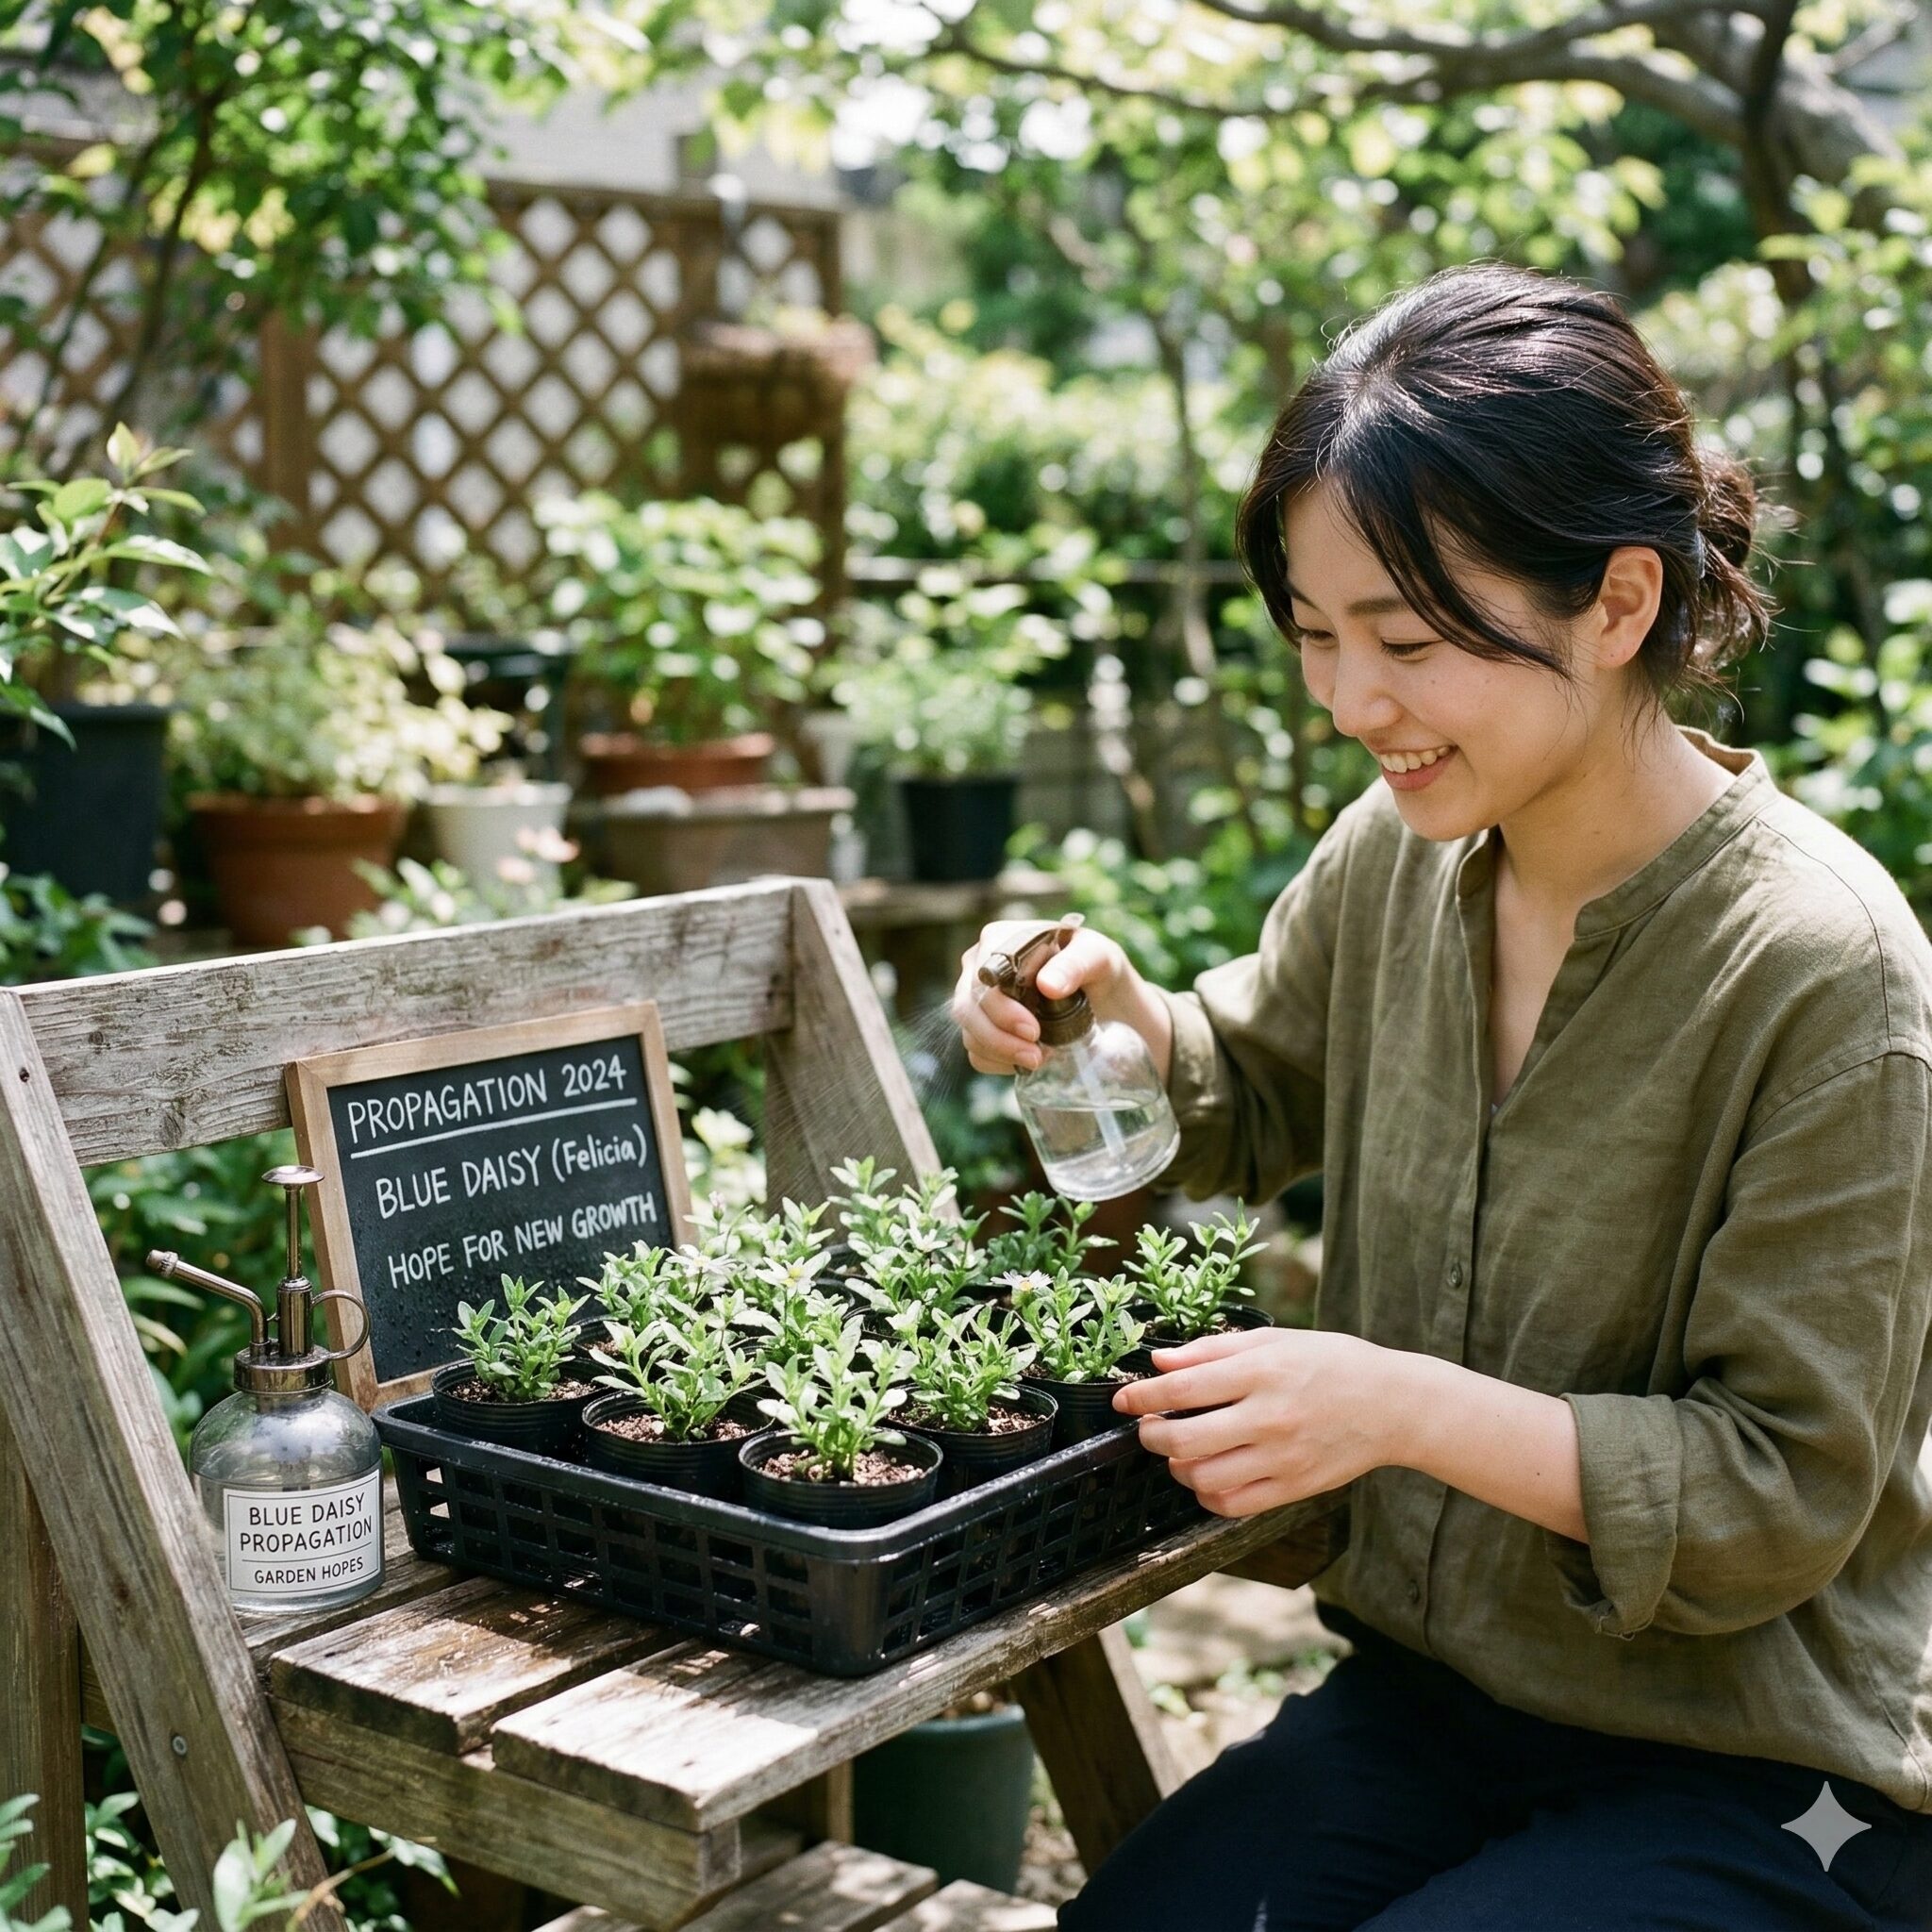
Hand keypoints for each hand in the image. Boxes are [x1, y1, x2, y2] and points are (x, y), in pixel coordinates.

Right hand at [951, 916, 1137, 1076]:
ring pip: (969, 1032)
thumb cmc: (1098, 967)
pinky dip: (997, 1063)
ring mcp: (978, 998)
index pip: (983, 977)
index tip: (1033, 1030)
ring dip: (1000, 1053)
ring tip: (1039, 1059)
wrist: (1106, 997)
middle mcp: (980, 966)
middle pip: (968, 1007)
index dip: (1002, 1009)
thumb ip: (1075, 964)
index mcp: (1001, 939)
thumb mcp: (1098, 957)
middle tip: (1037, 1055)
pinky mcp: (984, 1027)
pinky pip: (975, 1052)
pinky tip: (1025, 1062)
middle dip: (999, 1037)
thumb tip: (1047, 985)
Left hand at [1112, 1326, 1403, 1516]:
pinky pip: (1233, 1504)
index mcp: (1262, 1371)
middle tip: (1148, 1428)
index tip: (1124, 1400)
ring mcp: (1282, 1457)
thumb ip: (1213, 1350)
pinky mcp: (1294, 1487)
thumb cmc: (1330, 1363)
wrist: (1392, 1404)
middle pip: (1185, 1439)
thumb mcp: (1273, 1340)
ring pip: (1204, 1478)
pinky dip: (1208, 1496)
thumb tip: (1160, 1361)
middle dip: (1152, 1436)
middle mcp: (1269, 1416)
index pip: (1184, 1388)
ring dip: (1178, 1467)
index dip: (1143, 1397)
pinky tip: (1207, 1477)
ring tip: (1179, 1451)